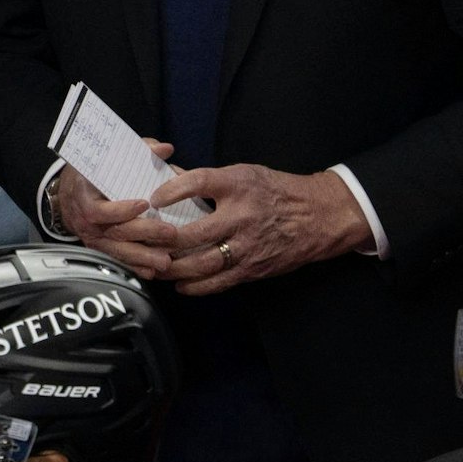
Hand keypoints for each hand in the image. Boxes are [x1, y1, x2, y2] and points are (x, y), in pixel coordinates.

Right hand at [58, 140, 180, 280]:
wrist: (69, 193)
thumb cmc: (92, 173)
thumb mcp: (108, 157)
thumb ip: (137, 150)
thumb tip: (164, 149)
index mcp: (84, 197)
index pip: (99, 210)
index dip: (121, 209)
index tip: (144, 204)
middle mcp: (86, 222)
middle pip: (115, 233)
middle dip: (144, 234)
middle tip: (170, 233)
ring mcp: (92, 239)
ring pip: (117, 252)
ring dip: (143, 257)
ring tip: (166, 261)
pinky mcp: (100, 250)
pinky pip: (117, 261)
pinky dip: (134, 267)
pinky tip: (152, 271)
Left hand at [153, 164, 373, 295]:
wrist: (319, 216)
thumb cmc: (277, 191)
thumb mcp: (246, 174)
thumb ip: (211, 181)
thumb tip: (170, 177)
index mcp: (239, 185)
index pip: (199, 182)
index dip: (173, 190)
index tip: (154, 198)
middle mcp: (242, 215)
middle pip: (194, 233)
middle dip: (164, 241)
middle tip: (143, 242)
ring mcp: (248, 246)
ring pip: (202, 263)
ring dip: (174, 268)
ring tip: (154, 267)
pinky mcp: (253, 268)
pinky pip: (219, 282)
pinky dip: (195, 286)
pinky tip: (180, 284)